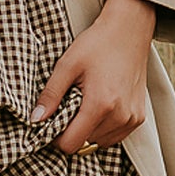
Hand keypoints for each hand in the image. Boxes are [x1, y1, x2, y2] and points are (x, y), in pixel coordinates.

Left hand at [32, 0, 156, 154]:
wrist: (129, 31)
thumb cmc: (97, 44)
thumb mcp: (67, 65)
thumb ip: (50, 95)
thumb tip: (35, 120)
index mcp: (100, 104)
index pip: (71, 144)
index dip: (56, 137)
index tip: (52, 121)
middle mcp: (120, 116)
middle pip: (85, 144)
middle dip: (72, 130)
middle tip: (70, 104)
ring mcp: (132, 119)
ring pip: (99, 142)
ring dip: (88, 130)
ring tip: (86, 102)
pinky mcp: (139, 118)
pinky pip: (114, 136)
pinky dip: (103, 128)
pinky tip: (100, 106)